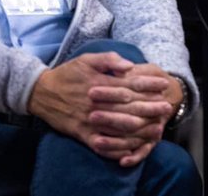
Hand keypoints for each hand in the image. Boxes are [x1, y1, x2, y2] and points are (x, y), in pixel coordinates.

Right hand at [28, 54, 178, 164]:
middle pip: (128, 107)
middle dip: (150, 107)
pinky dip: (118, 147)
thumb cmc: (67, 74)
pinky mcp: (82, 134)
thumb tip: (129, 65)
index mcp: (100, 82)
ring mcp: (89, 119)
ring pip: (118, 127)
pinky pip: (102, 144)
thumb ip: (109, 59)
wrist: (40, 92)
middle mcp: (97, 102)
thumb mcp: (86, 59)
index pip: (129, 84)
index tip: (163, 85)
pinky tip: (133, 148)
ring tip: (156, 128)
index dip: (148, 85)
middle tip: (166, 108)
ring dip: (139, 128)